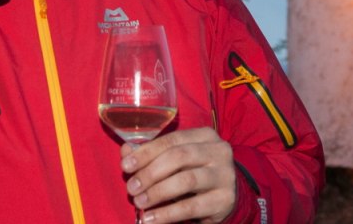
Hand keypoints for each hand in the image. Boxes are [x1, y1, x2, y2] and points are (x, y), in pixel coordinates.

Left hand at [121, 127, 236, 222]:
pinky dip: (167, 214)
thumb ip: (152, 155)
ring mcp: (224, 175)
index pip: (171, 140)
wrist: (226, 196)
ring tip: (139, 203)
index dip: (146, 152)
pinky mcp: (225, 199)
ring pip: (186, 180)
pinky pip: (191, 206)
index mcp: (205, 136)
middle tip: (131, 187)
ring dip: (157, 192)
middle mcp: (219, 151)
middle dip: (150, 173)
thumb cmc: (195, 173)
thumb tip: (126, 152)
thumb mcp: (176, 161)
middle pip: (179, 157)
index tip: (125, 166)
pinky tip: (151, 219)